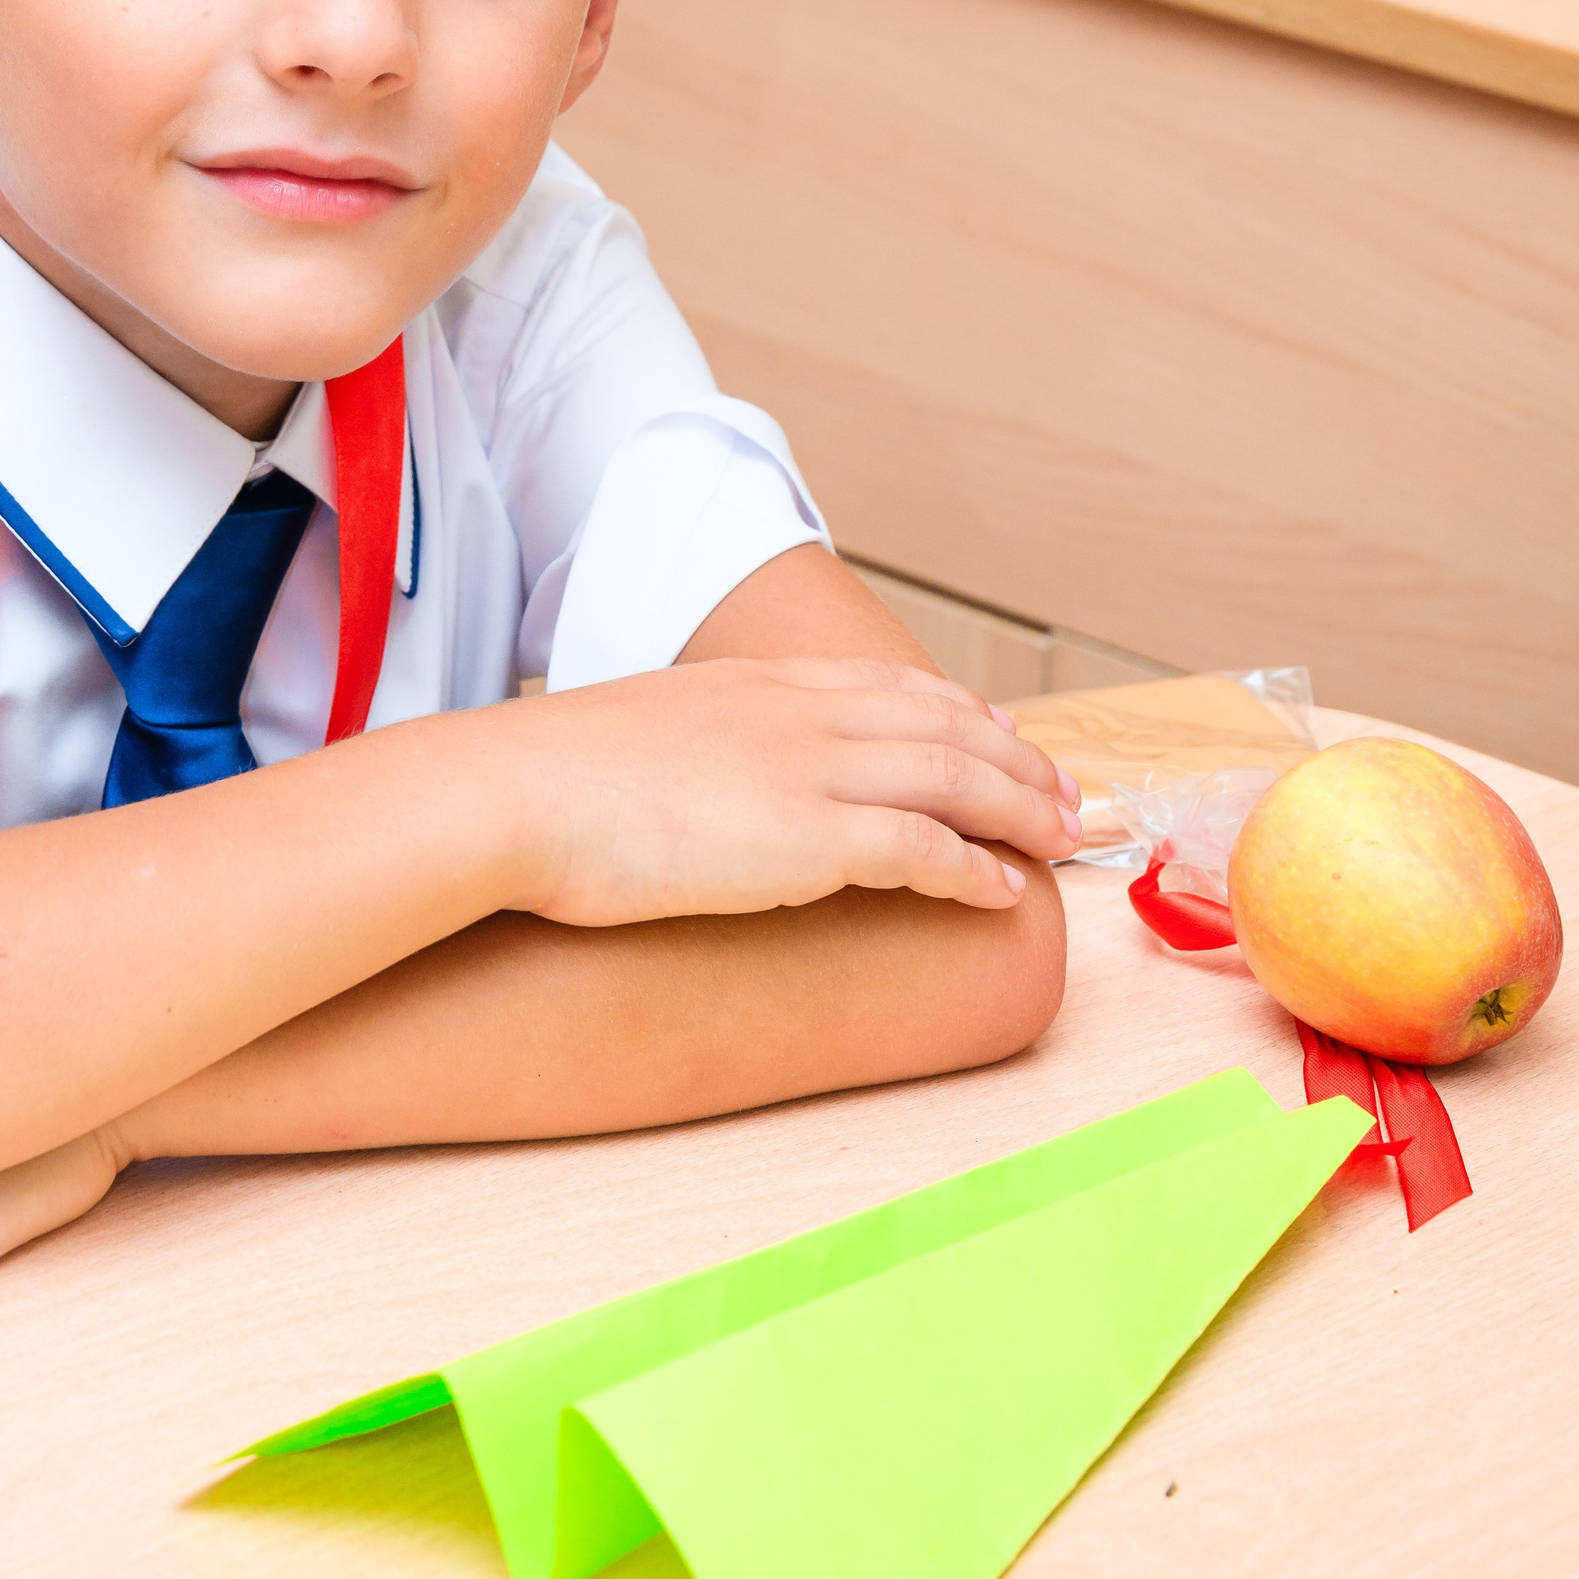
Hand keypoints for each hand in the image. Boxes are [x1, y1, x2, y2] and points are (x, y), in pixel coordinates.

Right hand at [497, 656, 1080, 926]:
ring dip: (1018, 810)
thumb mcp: (637, 730)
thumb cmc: (549, 776)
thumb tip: (690, 773)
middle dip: (1016, 760)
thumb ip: (689, 740)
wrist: (515, 793)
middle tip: (1062, 793)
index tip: (997, 730)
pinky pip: (922, 849)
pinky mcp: (806, 839)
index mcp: (756, 685)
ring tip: (1058, 839)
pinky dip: (972, 870)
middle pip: (942, 726)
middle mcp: (797, 715)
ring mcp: (806, 772)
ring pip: (952, 778)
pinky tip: (1001, 892)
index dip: (958, 710)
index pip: (887, 685)